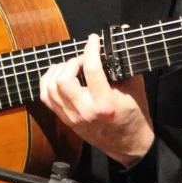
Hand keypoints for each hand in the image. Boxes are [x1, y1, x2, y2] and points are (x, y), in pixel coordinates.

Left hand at [40, 34, 153, 166]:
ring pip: (51, 88)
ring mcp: (72, 117)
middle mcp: (84, 111)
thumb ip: (125, 63)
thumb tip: (120, 37)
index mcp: (104, 104)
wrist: (129, 146)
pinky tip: (59, 75)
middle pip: (64, 79)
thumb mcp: (135, 89)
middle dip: (72, 62)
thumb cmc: (134, 116)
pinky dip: (48, 82)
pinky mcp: (66, 120)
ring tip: (71, 66)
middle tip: (84, 59)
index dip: (91, 49)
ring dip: (58, 71)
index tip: (94, 39)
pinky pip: (46, 98)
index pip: (91, 70)